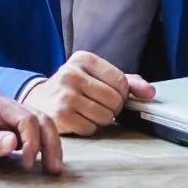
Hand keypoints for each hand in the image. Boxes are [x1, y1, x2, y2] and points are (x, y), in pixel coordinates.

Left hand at [0, 93, 63, 175]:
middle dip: (49, 143)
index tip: (28, 164)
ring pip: (42, 125)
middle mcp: (4, 106)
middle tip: (52, 169)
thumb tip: (14, 142)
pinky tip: (46, 162)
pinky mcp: (12, 128)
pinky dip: (44, 147)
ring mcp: (9, 116)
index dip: (32, 141)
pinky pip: (35, 134)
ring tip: (53, 169)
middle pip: (39, 118)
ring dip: (50, 145)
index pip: (24, 117)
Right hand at [20, 50, 154, 136]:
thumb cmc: (73, 88)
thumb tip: (150, 93)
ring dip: (101, 120)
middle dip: (112, 109)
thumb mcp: (96, 77)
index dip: (122, 94)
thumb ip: (127, 82)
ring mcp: (64, 95)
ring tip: (87, 112)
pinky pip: (90, 129)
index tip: (111, 95)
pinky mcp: (59, 115)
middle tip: (98, 106)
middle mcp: (71, 74)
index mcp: (83, 59)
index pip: (121, 81)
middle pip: (115, 100)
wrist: (36, 100)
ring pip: (105, 117)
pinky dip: (88, 128)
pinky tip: (77, 120)